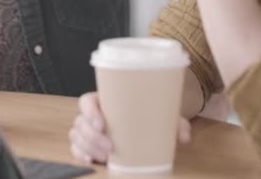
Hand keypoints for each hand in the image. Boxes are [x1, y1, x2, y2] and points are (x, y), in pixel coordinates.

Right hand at [68, 92, 192, 163]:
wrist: (148, 122)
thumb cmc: (151, 114)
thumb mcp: (164, 115)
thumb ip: (176, 123)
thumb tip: (184, 136)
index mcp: (106, 99)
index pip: (87, 101)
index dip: (90, 112)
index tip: (103, 124)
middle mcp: (94, 113)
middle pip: (80, 122)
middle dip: (92, 136)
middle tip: (111, 147)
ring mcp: (88, 129)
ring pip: (76, 135)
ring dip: (87, 147)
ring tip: (105, 157)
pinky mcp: (88, 144)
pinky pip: (75, 148)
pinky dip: (79, 154)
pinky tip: (89, 160)